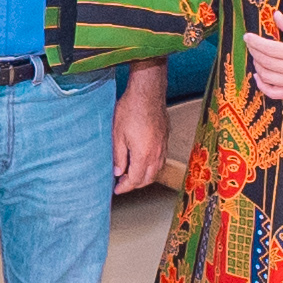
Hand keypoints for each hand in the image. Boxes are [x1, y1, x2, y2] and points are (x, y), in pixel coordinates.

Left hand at [109, 72, 163, 190]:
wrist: (147, 92)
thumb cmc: (131, 109)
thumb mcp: (117, 135)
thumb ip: (118, 156)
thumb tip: (117, 172)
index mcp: (143, 155)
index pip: (134, 180)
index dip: (125, 187)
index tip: (117, 190)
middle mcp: (156, 153)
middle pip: (147, 178)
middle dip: (135, 184)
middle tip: (123, 183)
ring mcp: (163, 146)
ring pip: (156, 170)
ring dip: (144, 176)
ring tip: (132, 173)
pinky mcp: (165, 138)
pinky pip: (161, 159)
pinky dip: (152, 166)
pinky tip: (144, 161)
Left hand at [243, 9, 282, 101]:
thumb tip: (275, 16)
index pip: (270, 49)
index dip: (255, 42)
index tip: (247, 36)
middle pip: (266, 62)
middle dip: (254, 51)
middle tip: (251, 43)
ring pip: (267, 77)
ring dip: (257, 65)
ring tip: (257, 55)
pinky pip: (275, 93)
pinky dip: (263, 86)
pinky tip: (259, 76)